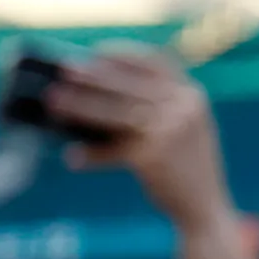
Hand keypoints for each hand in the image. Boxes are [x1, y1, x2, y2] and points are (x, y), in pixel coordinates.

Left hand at [45, 47, 238, 236]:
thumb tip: (93, 98)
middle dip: (94, 75)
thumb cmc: (183, 169)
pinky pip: (113, 149)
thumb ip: (154, 112)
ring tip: (54, 102)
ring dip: (81, 106)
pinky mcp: (155, 157)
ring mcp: (172, 131)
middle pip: (130, 84)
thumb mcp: (181, 131)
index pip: (157, 62)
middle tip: (64, 70)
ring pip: (116, 112)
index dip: (125, 54)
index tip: (96, 51)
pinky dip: (91, 155)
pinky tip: (72, 158)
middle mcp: (185, 108)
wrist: (205, 208)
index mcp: (193, 96)